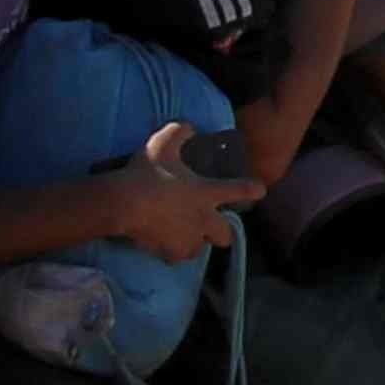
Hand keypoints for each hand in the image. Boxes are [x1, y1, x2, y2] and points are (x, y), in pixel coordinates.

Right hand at [117, 119, 260, 263]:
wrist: (125, 204)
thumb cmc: (147, 173)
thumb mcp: (162, 143)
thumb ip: (179, 132)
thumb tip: (188, 127)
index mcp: (206, 193)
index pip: (238, 190)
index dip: (251, 190)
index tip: (260, 190)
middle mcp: (203, 220)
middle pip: (225, 235)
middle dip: (222, 232)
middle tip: (211, 225)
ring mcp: (187, 240)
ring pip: (200, 249)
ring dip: (195, 243)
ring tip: (183, 235)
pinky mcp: (170, 253)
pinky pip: (176, 257)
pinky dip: (172, 252)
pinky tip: (163, 244)